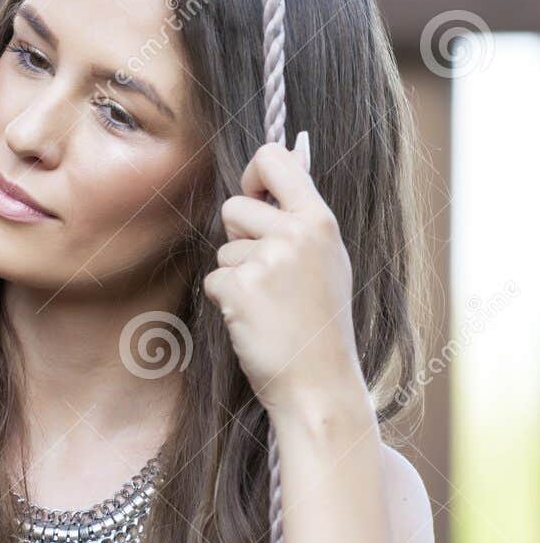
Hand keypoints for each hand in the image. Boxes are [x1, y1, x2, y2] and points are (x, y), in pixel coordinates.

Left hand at [203, 136, 362, 417]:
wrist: (318, 383)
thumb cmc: (321, 326)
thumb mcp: (328, 261)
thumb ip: (303, 216)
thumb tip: (286, 159)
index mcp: (320, 221)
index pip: (275, 158)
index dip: (253, 173)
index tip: (254, 196)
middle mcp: (296, 234)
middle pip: (234, 207)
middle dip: (240, 239)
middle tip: (269, 277)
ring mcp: (268, 261)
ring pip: (224, 249)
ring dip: (236, 276)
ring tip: (268, 306)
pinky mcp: (240, 289)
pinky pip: (214, 281)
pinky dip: (226, 303)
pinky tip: (254, 321)